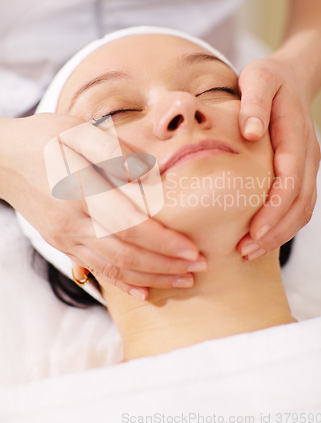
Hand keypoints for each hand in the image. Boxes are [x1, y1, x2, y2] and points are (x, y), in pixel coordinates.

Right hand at [1, 113, 202, 299]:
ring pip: (113, 267)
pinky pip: (96, 269)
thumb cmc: (46, 139)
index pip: (130, 225)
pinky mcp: (63, 243)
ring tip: (183, 280)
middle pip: (126, 253)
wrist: (4, 160)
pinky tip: (145, 291)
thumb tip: (149, 176)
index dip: (164, 242)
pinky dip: (123, 283)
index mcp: (81, 190)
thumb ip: (116, 153)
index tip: (193, 250)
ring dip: (151, 277)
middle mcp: (72, 221)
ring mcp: (66, 237)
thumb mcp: (79, 131)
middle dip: (166, 264)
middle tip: (198, 267)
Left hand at [235, 58, 320, 259]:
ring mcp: (307, 164)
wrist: (290, 75)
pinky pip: (299, 204)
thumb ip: (253, 102)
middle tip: (245, 251)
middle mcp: (306, 154)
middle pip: (299, 202)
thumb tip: (250, 134)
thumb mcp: (257, 77)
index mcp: (294, 134)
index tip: (252, 230)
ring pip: (302, 208)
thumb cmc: (268, 78)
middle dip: (274, 231)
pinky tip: (261, 236)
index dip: (274, 209)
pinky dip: (283, 224)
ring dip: (279, 233)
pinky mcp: (300, 170)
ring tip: (249, 251)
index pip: (290, 179)